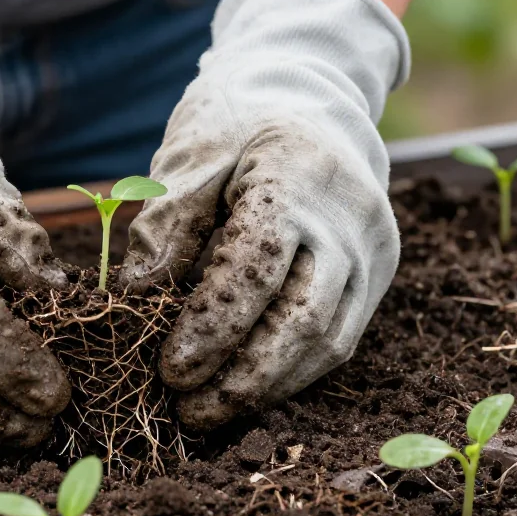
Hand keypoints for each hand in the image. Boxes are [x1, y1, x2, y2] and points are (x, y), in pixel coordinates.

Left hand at [120, 0, 410, 429]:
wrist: (312, 102)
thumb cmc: (236, 129)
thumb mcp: (189, 161)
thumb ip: (165, 229)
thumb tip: (138, 303)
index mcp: (295, 171)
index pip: (256, 264)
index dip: (213, 324)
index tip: (170, 369)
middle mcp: (348, 215)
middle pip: (303, 316)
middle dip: (243, 377)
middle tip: (188, 411)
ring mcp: (373, 246)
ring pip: (329, 339)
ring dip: (268, 388)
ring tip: (210, 413)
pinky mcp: (378, 272)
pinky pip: (340, 338)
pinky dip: (292, 373)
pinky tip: (249, 391)